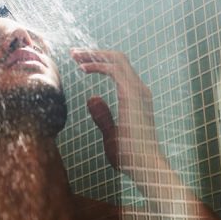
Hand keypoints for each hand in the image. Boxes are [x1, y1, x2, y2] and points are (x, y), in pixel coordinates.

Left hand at [70, 49, 156, 173]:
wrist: (145, 166)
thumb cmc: (130, 156)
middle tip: (74, 54)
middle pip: (118, 58)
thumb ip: (102, 116)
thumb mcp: (111, 133)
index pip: (119, 68)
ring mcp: (138, 90)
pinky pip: (114, 69)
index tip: (81, 63)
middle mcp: (140, 89)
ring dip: (94, 55)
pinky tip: (84, 69)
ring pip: (117, 59)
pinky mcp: (132, 94)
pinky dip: (98, 65)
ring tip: (75, 56)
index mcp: (137, 96)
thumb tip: (92, 98)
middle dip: (95, 53)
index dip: (100, 61)